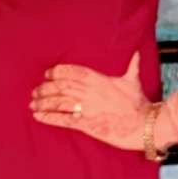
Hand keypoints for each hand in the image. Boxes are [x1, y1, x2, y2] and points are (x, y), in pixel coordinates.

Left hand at [29, 51, 150, 152]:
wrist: (144, 124)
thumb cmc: (139, 103)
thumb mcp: (133, 81)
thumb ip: (131, 67)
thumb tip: (136, 54)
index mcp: (99, 80)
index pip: (73, 72)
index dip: (57, 72)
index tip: (47, 74)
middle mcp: (90, 92)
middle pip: (61, 86)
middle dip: (46, 88)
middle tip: (35, 91)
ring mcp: (87, 108)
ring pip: (59, 102)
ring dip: (44, 102)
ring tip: (33, 104)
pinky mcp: (86, 124)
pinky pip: (63, 120)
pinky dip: (49, 117)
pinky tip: (38, 116)